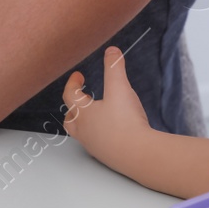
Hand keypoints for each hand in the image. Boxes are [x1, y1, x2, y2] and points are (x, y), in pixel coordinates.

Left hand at [63, 46, 153, 171]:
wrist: (139, 155)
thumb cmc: (126, 122)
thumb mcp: (120, 88)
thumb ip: (115, 67)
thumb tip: (111, 50)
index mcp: (83, 114)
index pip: (69, 95)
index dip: (72, 83)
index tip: (79, 75)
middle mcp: (85, 132)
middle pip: (70, 118)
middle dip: (73, 106)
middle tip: (82, 98)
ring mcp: (95, 146)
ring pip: (82, 133)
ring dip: (85, 122)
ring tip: (97, 115)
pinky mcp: (108, 157)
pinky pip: (97, 144)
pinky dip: (100, 135)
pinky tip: (113, 131)